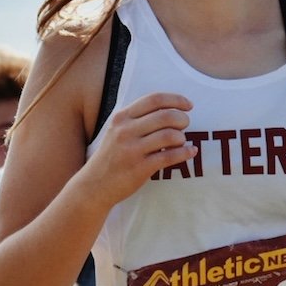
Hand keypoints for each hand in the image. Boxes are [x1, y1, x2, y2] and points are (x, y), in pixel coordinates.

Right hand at [81, 92, 195, 204]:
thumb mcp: (117, 131)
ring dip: (182, 137)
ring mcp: (132, 150)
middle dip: (182, 119)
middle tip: (185, 125)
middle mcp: (125, 131)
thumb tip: (170, 108)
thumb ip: (137, 118)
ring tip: (181, 141)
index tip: (189, 105)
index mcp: (121, 117)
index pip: (154, 99)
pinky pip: (170, 156)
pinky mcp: (139, 168)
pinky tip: (190, 152)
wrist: (94, 186)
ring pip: (170, 135)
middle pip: (166, 116)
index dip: (176, 100)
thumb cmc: (112, 156)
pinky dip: (185, 153)